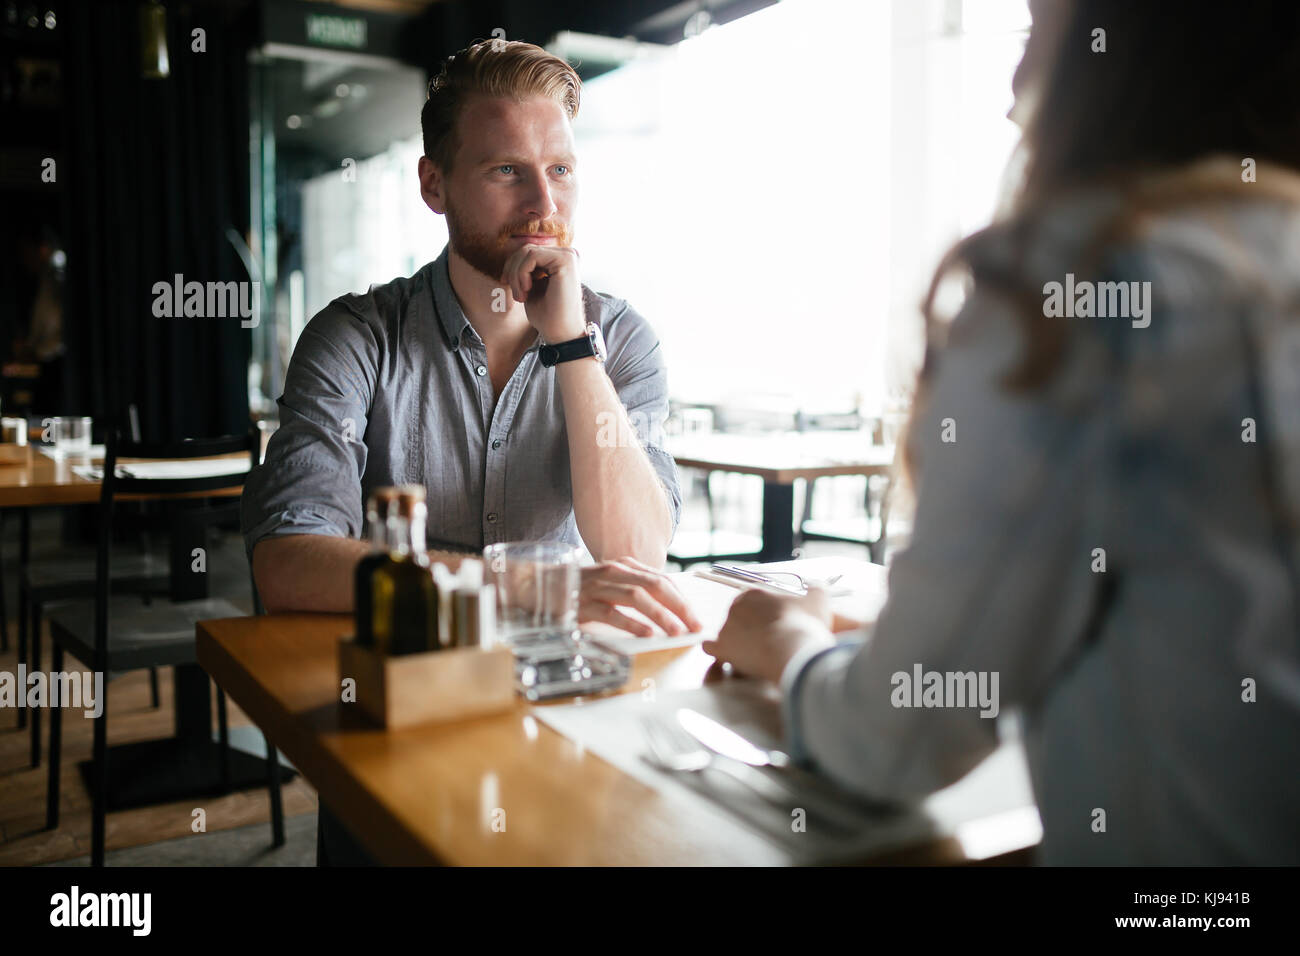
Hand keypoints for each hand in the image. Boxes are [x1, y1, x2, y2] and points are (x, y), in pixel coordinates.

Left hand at [500, 243, 585, 343]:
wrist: (561, 333)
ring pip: (527, 251)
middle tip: (516, 295)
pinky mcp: (566, 260)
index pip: (528, 251)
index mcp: (560, 260)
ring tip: (521, 296)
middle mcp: (567, 255)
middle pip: (526, 249)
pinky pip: (532, 256)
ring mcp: (568, 255)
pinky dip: (522, 273)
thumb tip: (512, 256)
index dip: (512, 266)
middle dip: (512, 270)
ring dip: (516, 275)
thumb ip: (525, 270)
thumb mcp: (531, 287)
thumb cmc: (547, 315)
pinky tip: (527, 290)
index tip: (506, 284)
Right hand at [579, 557, 702, 636]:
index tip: (695, 616)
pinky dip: (631, 623)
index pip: (661, 579)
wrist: (537, 584)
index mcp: (624, 566)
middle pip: (655, 585)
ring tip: (676, 631)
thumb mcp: (609, 584)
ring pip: (637, 597)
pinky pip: (611, 613)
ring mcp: (598, 586)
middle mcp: (614, 571)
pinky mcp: (583, 603)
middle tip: (695, 625)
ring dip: (661, 615)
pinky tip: (646, 634)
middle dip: (679, 606)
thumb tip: (663, 609)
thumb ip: (632, 590)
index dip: (681, 598)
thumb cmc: (577, 589)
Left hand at [703, 586, 835, 683]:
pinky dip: (719, 652)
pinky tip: (730, 657)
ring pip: (727, 633)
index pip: (754, 602)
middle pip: (740, 617)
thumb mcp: (818, 597)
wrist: (794, 650)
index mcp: (755, 593)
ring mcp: (726, 627)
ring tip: (756, 654)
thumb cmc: (806, 623)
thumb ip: (815, 588)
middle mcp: (736, 606)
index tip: (775, 625)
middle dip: (751, 628)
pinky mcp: (722, 648)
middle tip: (767, 641)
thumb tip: (815, 585)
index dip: (765, 615)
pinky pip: (711, 647)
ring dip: (738, 642)